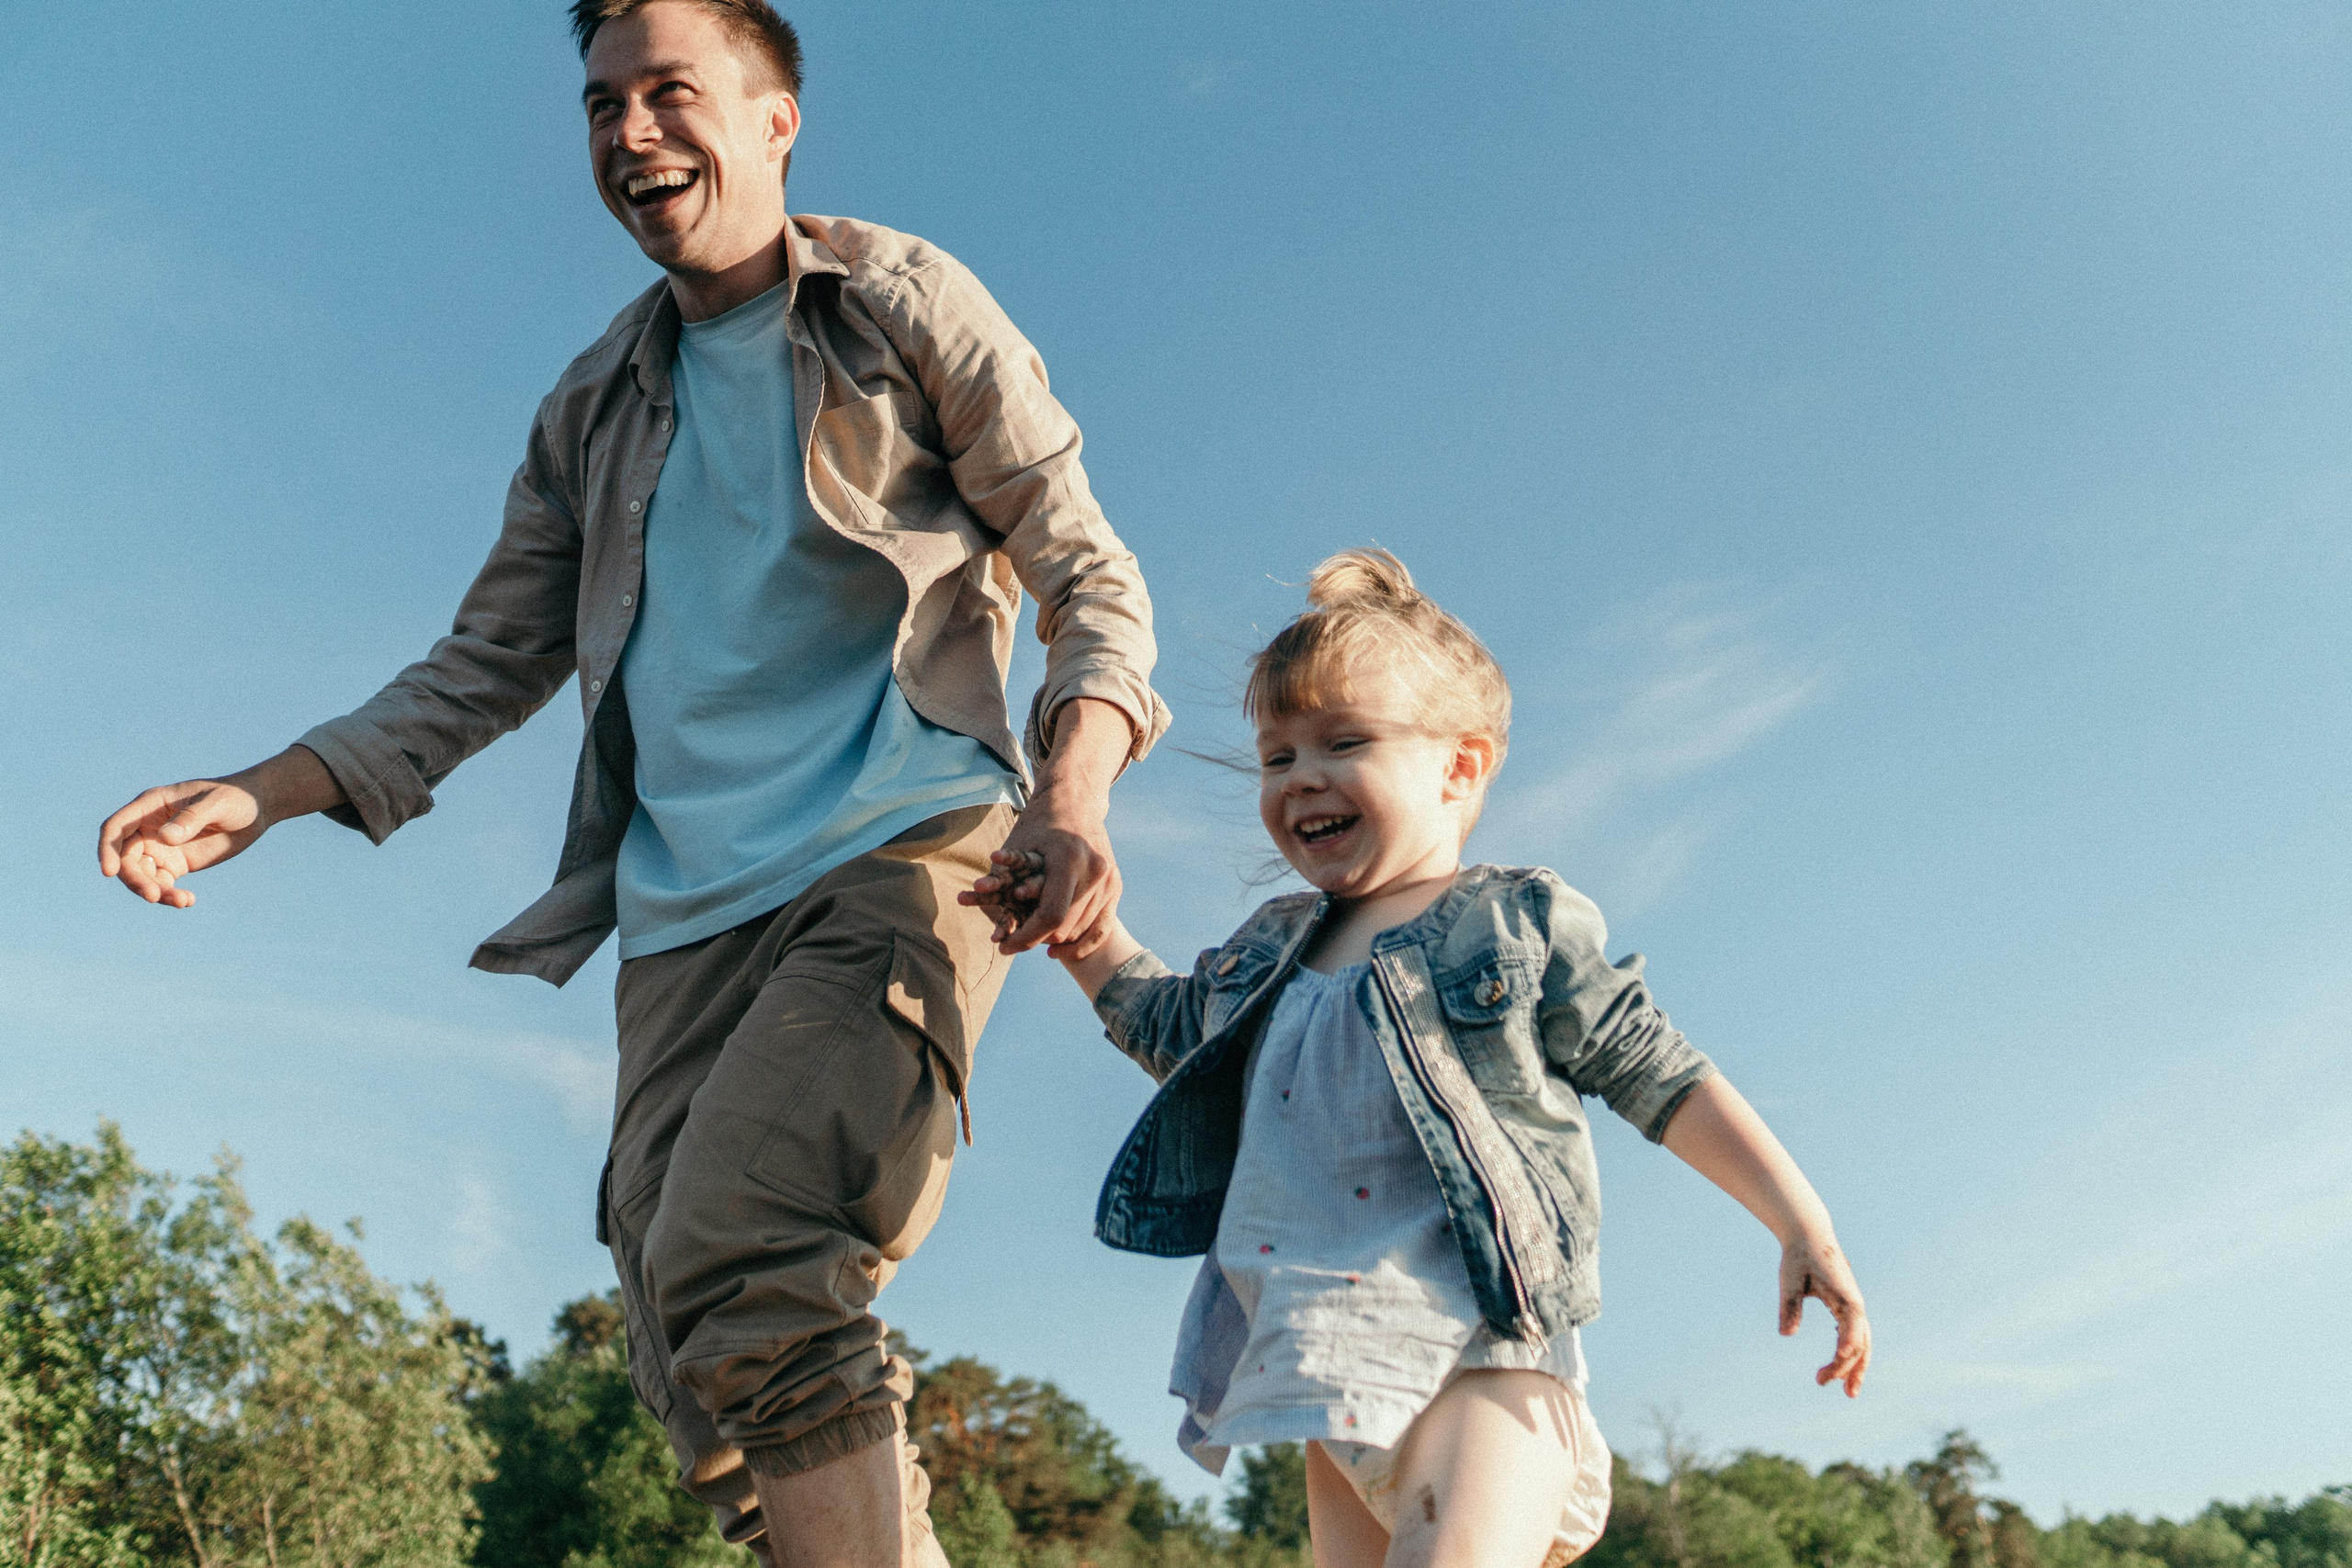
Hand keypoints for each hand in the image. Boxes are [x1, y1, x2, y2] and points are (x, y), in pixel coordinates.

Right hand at [96, 746, 341, 907]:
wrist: (257, 810)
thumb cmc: (235, 798)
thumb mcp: (218, 803)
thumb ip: (192, 818)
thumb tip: (166, 838)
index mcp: (150, 806)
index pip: (116, 828)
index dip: (107, 850)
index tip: (110, 872)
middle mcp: (148, 828)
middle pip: (125, 858)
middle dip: (135, 879)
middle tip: (155, 896)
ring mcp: (160, 848)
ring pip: (142, 876)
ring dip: (155, 891)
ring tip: (183, 901)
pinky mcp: (176, 865)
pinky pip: (162, 884)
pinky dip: (170, 896)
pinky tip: (188, 901)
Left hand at [965, 788, 1120, 958]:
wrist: (1075, 800)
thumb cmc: (1037, 824)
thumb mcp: (1017, 850)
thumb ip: (1007, 889)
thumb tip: (998, 929)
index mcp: (1069, 858)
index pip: (1050, 915)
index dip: (1026, 937)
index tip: (1004, 947)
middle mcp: (1094, 869)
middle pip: (1066, 926)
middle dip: (1036, 940)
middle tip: (1012, 945)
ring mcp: (1109, 878)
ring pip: (1081, 929)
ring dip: (1055, 940)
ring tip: (1030, 943)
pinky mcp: (1115, 885)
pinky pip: (1101, 927)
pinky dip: (1081, 943)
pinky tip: (1058, 951)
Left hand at [1780, 1234, 1870, 1396]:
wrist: (1809, 1233)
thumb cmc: (1798, 1256)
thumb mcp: (1790, 1280)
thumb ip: (1790, 1306)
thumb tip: (1785, 1334)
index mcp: (1847, 1299)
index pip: (1851, 1334)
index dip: (1844, 1352)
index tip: (1833, 1367)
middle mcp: (1856, 1305)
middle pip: (1861, 1344)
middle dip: (1849, 1369)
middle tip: (1828, 1386)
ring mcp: (1854, 1306)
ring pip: (1862, 1342)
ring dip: (1856, 1366)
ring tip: (1847, 1391)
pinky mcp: (1847, 1304)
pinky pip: (1854, 1334)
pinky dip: (1851, 1351)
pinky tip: (1839, 1362)